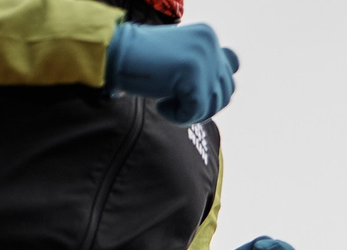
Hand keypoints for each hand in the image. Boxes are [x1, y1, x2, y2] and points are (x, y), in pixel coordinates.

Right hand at [104, 21, 237, 124]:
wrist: (115, 54)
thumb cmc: (143, 63)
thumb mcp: (180, 60)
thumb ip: (207, 67)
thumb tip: (231, 85)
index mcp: (208, 36)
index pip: (229, 76)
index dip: (209, 93)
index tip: (184, 91)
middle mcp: (210, 43)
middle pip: (225, 93)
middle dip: (202, 106)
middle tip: (175, 102)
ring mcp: (202, 56)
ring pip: (213, 104)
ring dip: (190, 112)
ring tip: (167, 102)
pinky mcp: (192, 71)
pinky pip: (196, 111)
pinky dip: (179, 117)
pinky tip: (162, 105)